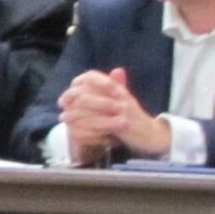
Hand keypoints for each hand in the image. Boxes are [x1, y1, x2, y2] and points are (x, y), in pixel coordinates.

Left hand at [56, 67, 171, 161]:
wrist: (153, 136)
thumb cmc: (133, 119)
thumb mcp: (119, 100)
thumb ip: (104, 90)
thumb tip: (82, 80)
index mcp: (118, 89)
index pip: (93, 77)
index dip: (77, 83)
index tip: (67, 92)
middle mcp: (119, 96)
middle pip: (87, 92)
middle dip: (71, 98)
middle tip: (61, 104)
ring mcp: (122, 110)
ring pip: (89, 107)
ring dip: (73, 113)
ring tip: (63, 117)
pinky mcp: (122, 125)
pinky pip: (97, 124)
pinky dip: (83, 127)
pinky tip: (74, 130)